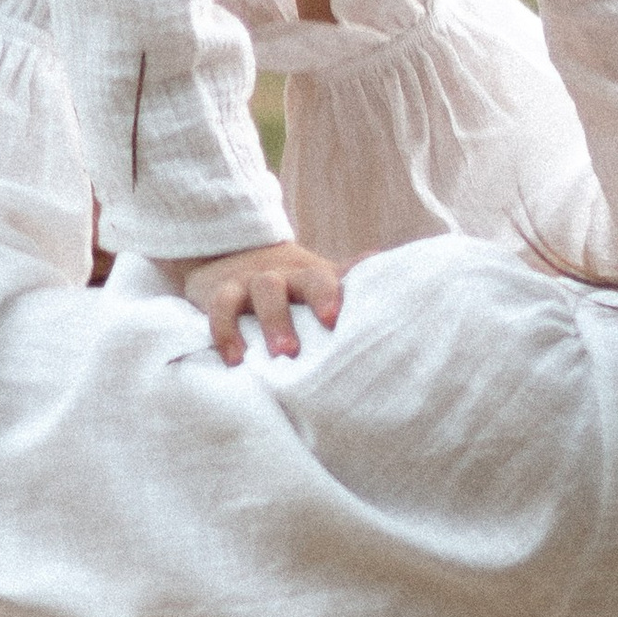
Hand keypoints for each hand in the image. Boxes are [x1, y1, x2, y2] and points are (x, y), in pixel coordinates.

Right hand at [174, 240, 344, 365]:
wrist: (232, 256)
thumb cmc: (289, 286)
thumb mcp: (318, 283)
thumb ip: (351, 282)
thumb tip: (397, 273)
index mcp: (312, 276)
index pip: (327, 278)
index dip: (332, 294)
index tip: (336, 320)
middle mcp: (285, 276)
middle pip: (298, 280)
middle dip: (309, 305)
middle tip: (312, 339)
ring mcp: (252, 282)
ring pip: (264, 291)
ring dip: (272, 321)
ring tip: (280, 355)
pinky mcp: (219, 292)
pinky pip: (221, 308)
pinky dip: (226, 332)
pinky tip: (234, 360)